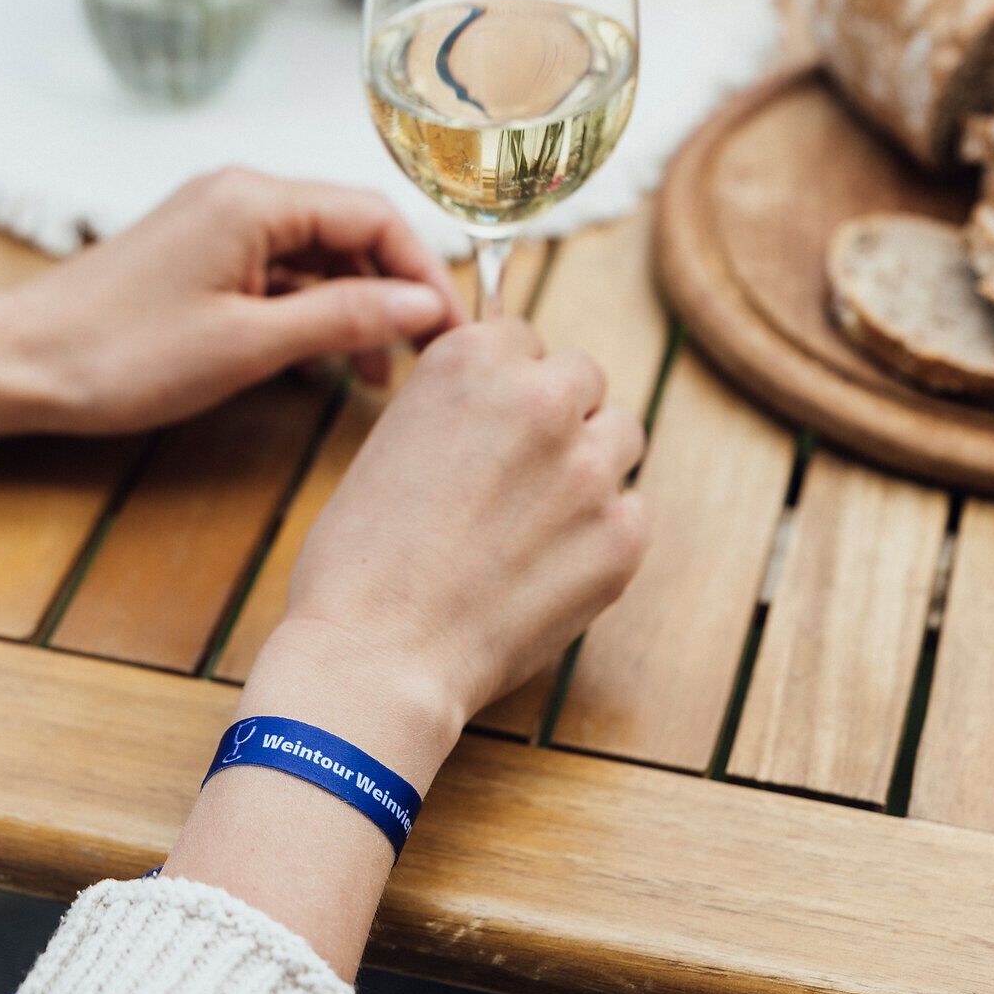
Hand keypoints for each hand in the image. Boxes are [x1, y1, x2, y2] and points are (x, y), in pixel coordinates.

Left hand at [0, 169, 464, 452]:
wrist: (19, 366)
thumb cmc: (121, 355)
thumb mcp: (247, 344)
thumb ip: (342, 317)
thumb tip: (424, 306)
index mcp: (256, 198)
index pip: (374, 216)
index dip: (423, 272)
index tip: (451, 333)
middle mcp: (242, 195)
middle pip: (351, 231)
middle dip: (394, 292)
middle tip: (424, 359)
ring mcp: (219, 224)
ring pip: (318, 256)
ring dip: (354, 309)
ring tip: (376, 377)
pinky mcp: (201, 256)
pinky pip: (280, 273)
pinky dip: (311, 313)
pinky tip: (325, 362)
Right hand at [163, 319, 646, 978]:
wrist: (376, 655)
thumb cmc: (360, 557)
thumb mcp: (392, 440)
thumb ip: (460, 406)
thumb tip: (501, 404)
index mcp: (472, 359)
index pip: (524, 338)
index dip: (507, 382)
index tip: (493, 420)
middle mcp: (540, 396)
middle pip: (583, 377)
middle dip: (559, 414)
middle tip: (521, 470)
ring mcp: (589, 465)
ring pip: (622, 436)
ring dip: (591, 464)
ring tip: (540, 517)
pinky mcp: (623, 535)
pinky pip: (632, 511)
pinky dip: (602, 534)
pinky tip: (549, 567)